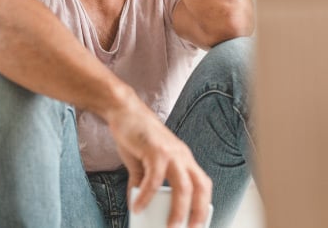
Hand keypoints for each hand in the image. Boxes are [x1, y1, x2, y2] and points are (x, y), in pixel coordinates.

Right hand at [106, 95, 211, 227]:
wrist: (124, 110)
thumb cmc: (136, 136)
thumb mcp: (143, 164)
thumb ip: (143, 183)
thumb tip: (138, 203)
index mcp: (183, 159)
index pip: (203, 184)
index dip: (203, 205)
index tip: (197, 224)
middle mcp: (182, 156)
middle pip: (200, 186)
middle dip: (198, 211)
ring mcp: (171, 152)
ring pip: (184, 185)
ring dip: (178, 209)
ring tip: (170, 226)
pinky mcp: (155, 149)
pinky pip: (154, 178)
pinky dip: (147, 195)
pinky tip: (137, 206)